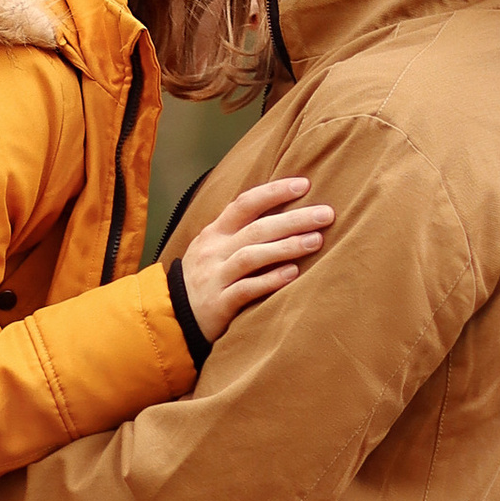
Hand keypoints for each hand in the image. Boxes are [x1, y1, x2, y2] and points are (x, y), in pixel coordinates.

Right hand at [177, 176, 333, 339]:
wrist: (173, 315)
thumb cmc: (206, 277)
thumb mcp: (215, 247)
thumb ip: (242, 231)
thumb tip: (286, 210)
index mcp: (215, 232)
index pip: (245, 203)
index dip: (275, 192)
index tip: (305, 184)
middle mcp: (214, 250)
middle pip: (257, 229)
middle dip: (294, 219)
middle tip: (326, 214)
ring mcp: (215, 277)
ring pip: (252, 256)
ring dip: (287, 247)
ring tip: (316, 241)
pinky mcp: (218, 304)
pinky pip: (246, 290)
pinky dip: (270, 280)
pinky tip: (293, 274)